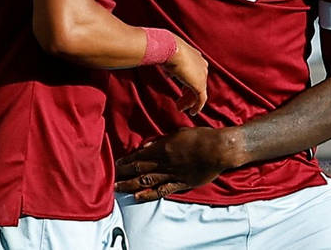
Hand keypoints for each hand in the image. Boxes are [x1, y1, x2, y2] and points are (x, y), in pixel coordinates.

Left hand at [114, 126, 232, 200]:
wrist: (219, 149)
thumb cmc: (201, 137)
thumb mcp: (179, 133)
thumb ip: (162, 140)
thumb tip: (147, 145)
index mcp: (163, 148)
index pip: (140, 155)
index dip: (127, 161)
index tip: (116, 164)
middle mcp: (165, 162)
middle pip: (140, 169)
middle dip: (124, 173)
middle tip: (111, 178)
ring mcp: (172, 174)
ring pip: (147, 181)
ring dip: (131, 185)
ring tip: (119, 188)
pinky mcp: (181, 183)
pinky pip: (163, 190)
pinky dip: (149, 194)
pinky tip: (138, 197)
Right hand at [162, 37, 207, 114]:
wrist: (172, 49)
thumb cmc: (167, 49)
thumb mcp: (169, 57)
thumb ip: (171, 66)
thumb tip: (169, 74)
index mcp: (196, 57)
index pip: (194, 73)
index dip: (188, 83)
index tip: (181, 90)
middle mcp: (202, 65)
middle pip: (196, 83)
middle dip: (188, 94)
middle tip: (179, 102)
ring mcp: (202, 75)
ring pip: (197, 92)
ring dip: (188, 101)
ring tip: (180, 108)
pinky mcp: (200, 85)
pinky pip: (200, 99)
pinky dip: (197, 106)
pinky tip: (192, 112)